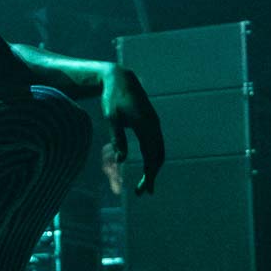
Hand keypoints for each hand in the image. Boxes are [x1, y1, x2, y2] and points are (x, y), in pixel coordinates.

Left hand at [101, 64, 163, 195]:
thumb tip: (121, 160)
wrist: (120, 79)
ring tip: (145, 183)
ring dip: (153, 167)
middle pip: (158, 156)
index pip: (152, 156)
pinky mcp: (151, 122)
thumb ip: (117, 138)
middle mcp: (154, 125)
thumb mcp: (111, 118)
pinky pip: (155, 143)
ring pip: (159, 150)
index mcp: (146, 125)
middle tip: (143, 192)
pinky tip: (147, 166)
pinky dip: (153, 157)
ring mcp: (154, 123)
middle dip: (152, 175)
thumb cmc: (113, 98)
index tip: (144, 189)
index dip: (150, 174)